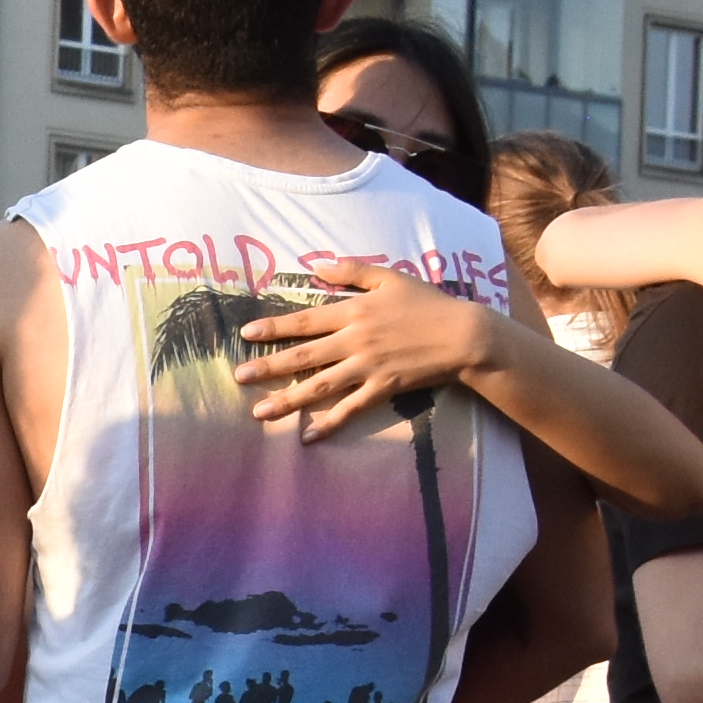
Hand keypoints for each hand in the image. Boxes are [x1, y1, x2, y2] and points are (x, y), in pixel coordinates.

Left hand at [237, 259, 506, 439]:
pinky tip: (308, 437)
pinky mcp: (383, 389)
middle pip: (304, 356)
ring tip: (259, 413)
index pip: (305, 321)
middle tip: (239, 378)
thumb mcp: (390, 278)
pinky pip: (350, 409)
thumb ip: (352, 271)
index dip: (274, 328)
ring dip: (288, 401)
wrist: (463, 335)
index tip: (246, 335)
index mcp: (354, 312)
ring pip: (320, 386)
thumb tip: (317, 264)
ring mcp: (368, 367)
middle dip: (269, 367)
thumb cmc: (428, 303)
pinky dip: (329, 423)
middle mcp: (355, 341)